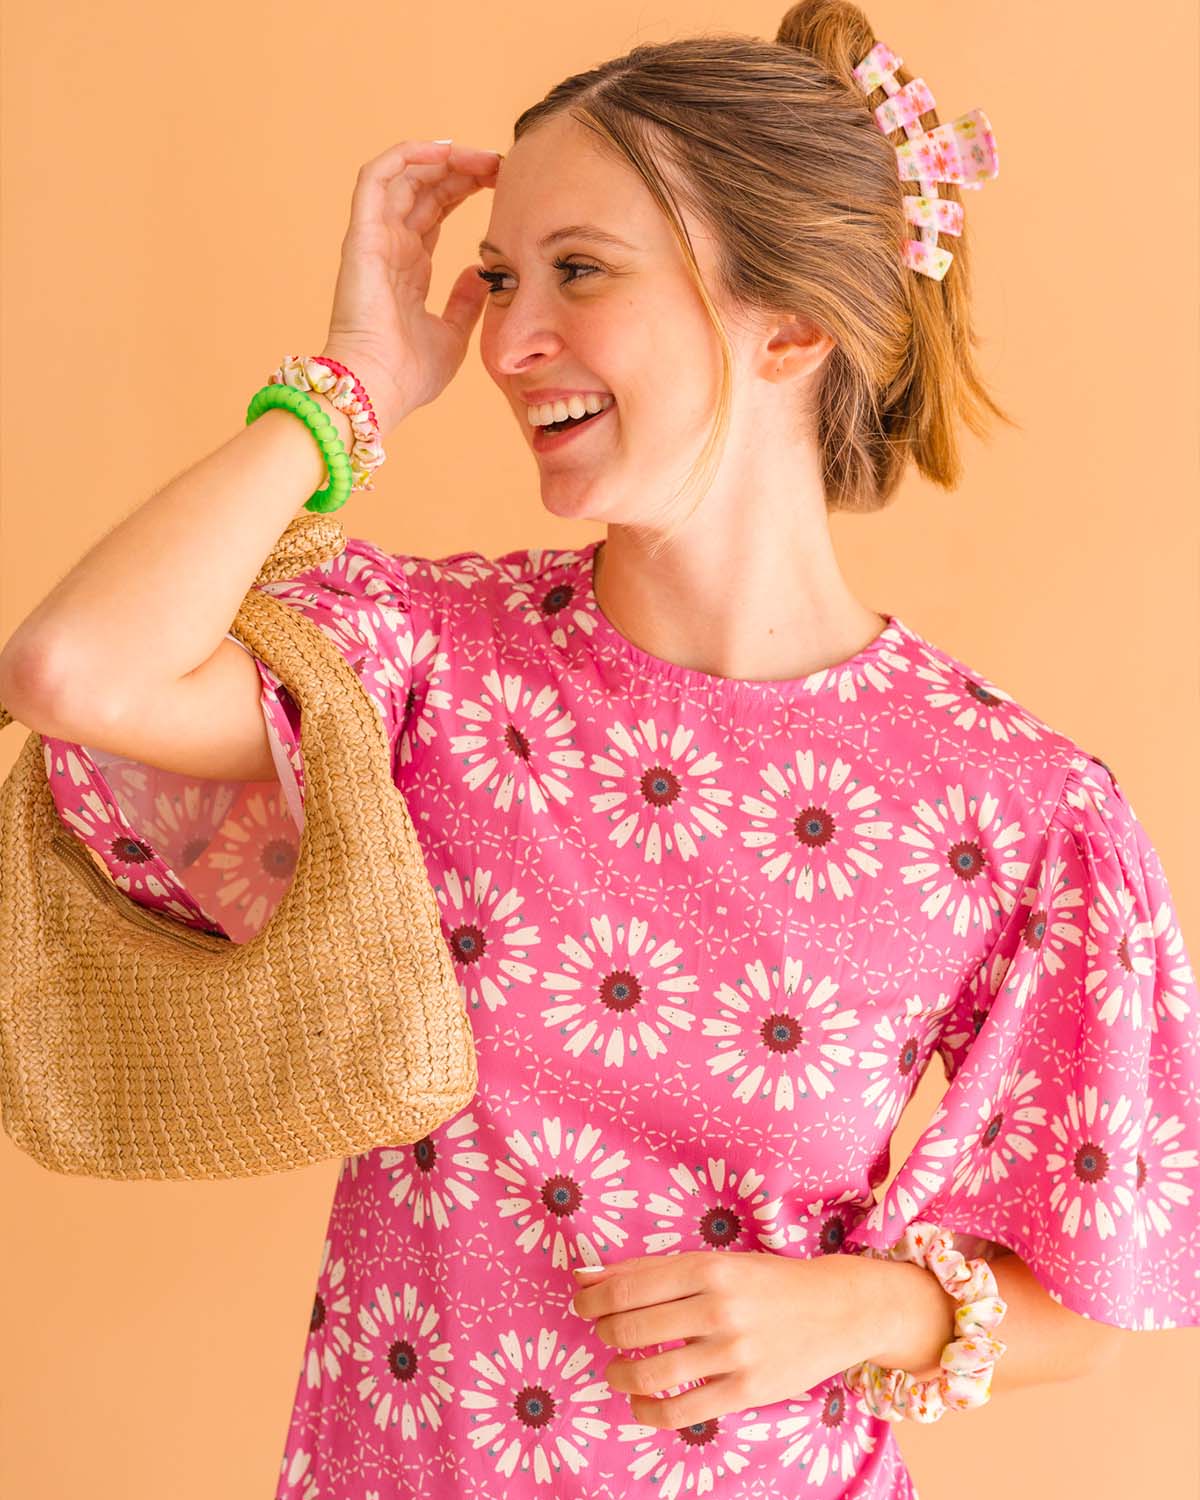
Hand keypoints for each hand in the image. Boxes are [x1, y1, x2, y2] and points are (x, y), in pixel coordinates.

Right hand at [322, 138, 501, 433]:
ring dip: (442, 159)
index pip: (436, 212)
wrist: (377, 389)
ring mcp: (375, 238)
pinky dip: (405, 156)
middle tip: (499, 163)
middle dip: (462, 170)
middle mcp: (390, 247)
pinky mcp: (362, 234)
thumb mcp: (453, 335)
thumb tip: (480, 272)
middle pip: (425, 189)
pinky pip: (376, 177)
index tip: (503, 184)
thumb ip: (465, 303)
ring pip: (405, 176)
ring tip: (480, 156)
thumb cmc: (408, 375)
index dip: (467, 191)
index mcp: (408, 268)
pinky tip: (442, 150)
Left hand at [569, 1250, 885, 1429]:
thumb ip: (649, 1269)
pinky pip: (681, 1412)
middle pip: (631, 1329)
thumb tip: (585, 1275)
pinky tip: (640, 1404)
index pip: (627, 1288)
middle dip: (603, 1333)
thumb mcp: (712, 1262)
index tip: (583, 1304)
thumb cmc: (765, 1280)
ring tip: (618, 1371)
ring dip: (619, 1375)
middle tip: (603, 1333)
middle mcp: (718, 1308)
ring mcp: (733, 1353)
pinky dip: (647, 1412)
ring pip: (651, 1374)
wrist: (838, 1308)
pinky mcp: (746, 1391)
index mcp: (707, 1268)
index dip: (592, 1300)